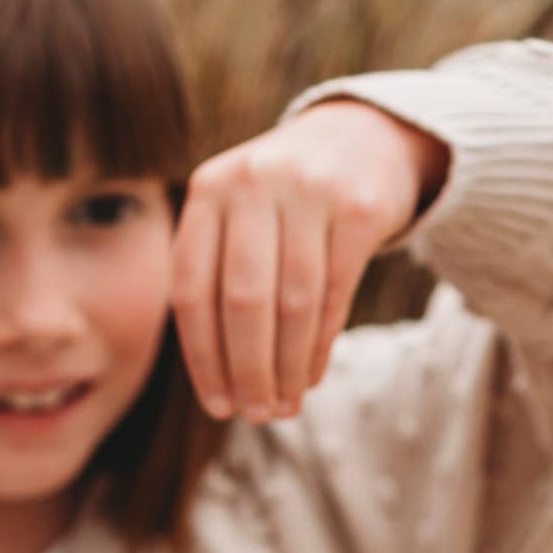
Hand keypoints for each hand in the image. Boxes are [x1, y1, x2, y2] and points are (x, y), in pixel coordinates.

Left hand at [172, 98, 447, 419]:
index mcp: (209, 190)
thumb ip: (215, 274)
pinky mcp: (359, 206)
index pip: (192, 289)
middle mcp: (254, 182)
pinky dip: (320, 344)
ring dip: (287, 367)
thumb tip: (215, 378)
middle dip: (248, 370)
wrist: (361, 137)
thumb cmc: (283, 200)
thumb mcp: (238, 213)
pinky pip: (335, 293)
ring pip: (292, 303)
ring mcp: (308, 190)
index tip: (216, 405)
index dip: (202, 357)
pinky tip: (311, 375)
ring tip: (284, 406)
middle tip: (255, 415)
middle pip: (242, 301)